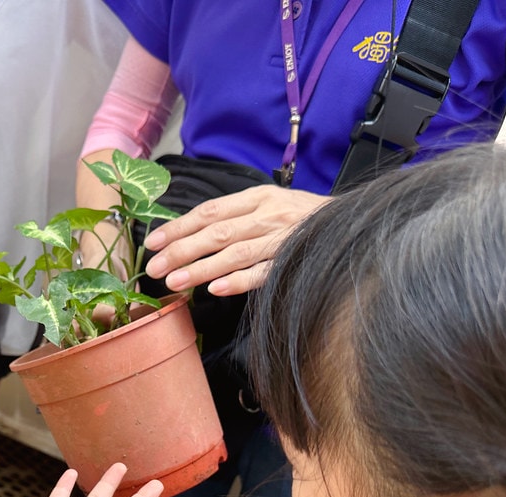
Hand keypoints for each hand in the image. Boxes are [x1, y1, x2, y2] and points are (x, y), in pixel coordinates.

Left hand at [143, 185, 328, 295]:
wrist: (353, 222)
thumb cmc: (301, 218)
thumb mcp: (268, 205)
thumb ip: (234, 217)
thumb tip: (189, 235)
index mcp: (257, 198)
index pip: (209, 212)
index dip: (178, 227)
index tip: (152, 243)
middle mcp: (268, 215)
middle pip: (216, 233)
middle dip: (181, 250)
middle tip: (154, 269)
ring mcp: (282, 238)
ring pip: (235, 254)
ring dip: (202, 268)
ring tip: (175, 282)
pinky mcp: (296, 260)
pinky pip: (264, 272)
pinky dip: (239, 281)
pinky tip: (216, 290)